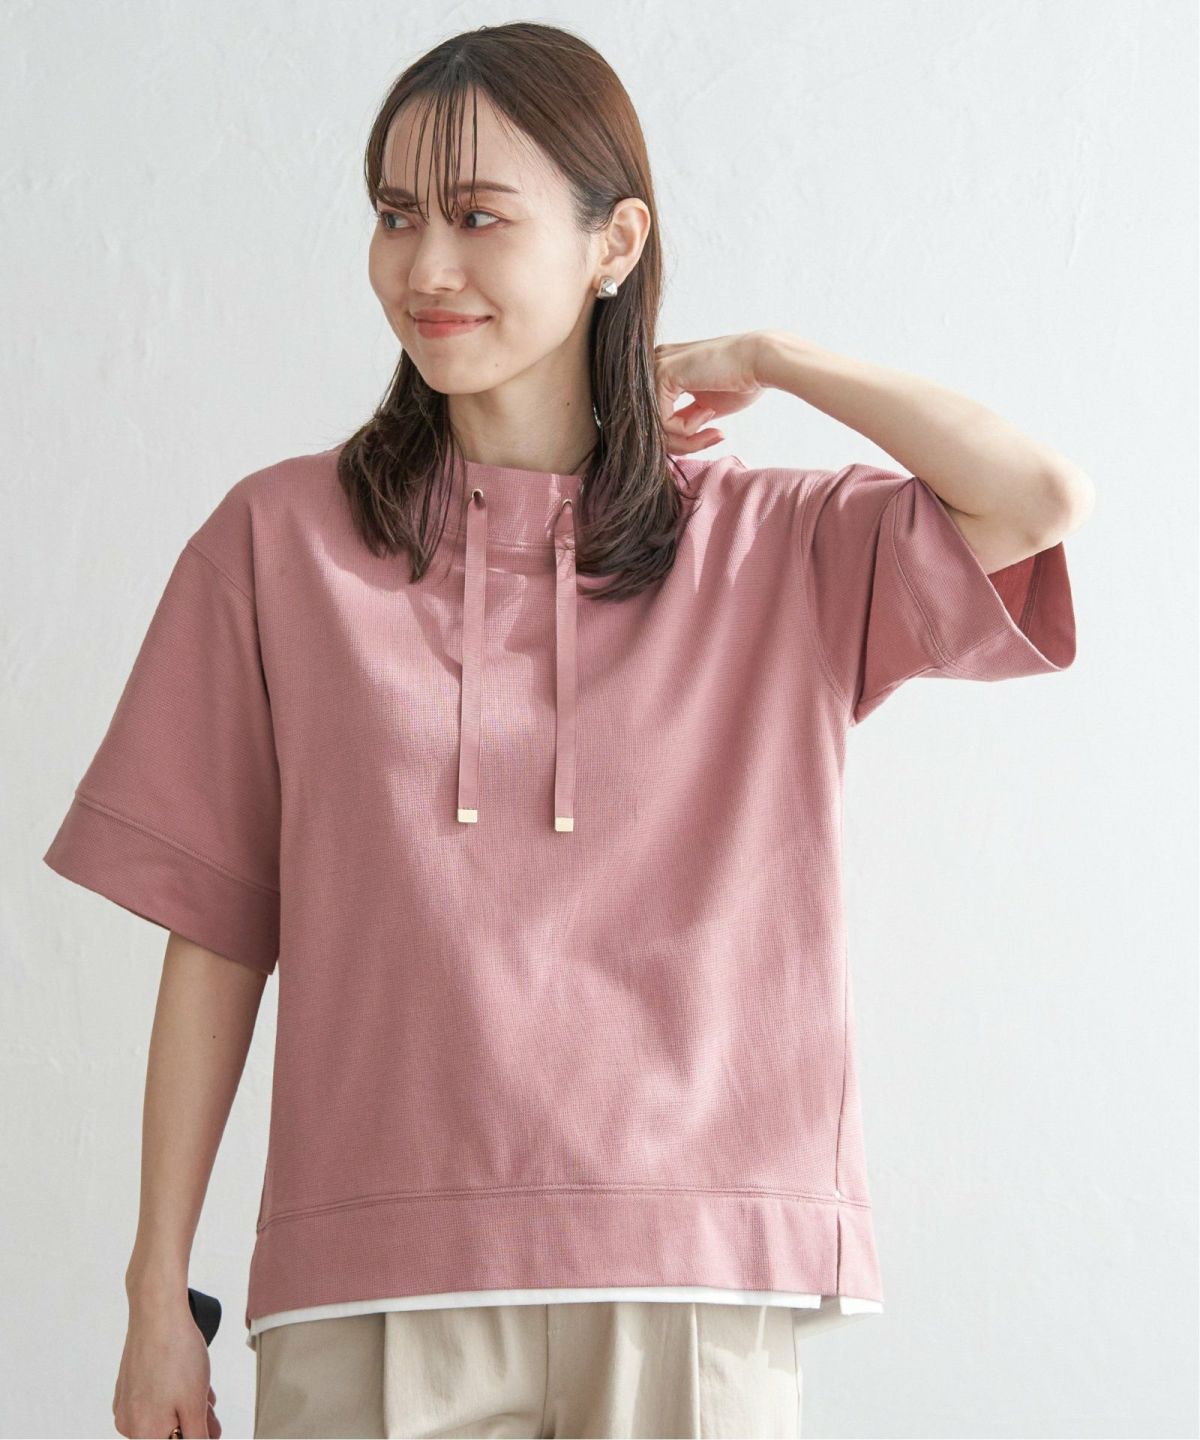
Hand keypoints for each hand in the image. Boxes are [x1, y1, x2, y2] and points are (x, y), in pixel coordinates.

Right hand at [113, 1295, 220, 1437]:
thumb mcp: (195, 1403)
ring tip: (204, 1390)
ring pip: (163, 1414)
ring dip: (186, 1407)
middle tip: (212, 1410)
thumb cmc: (176, 1354)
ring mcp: (125, 1403)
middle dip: (194, 1423)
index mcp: (143, 1433)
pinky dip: (174, 1394)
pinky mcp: (128, 1385)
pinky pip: (154, 1399)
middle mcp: (128, 1423)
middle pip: (168, 1433)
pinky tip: (189, 1380)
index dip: (198, 1435)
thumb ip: (196, 1435)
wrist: (157, 1312)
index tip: (209, 1425)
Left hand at [653, 331, 768, 454]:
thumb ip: (683, 419)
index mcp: (664, 369)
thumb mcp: (703, 407)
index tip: (711, 436)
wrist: (760, 360)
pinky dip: (687, 429)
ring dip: (687, 440)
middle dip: (682, 444)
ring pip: (655, 427)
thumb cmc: (740, 381)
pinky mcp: (662, 374)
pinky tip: (708, 412)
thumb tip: (667, 444)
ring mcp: (656, 368)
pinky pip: (663, 422)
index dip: (681, 439)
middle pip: (651, 424)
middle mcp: (655, 365)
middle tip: (712, 438)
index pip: (657, 417)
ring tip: (713, 428)